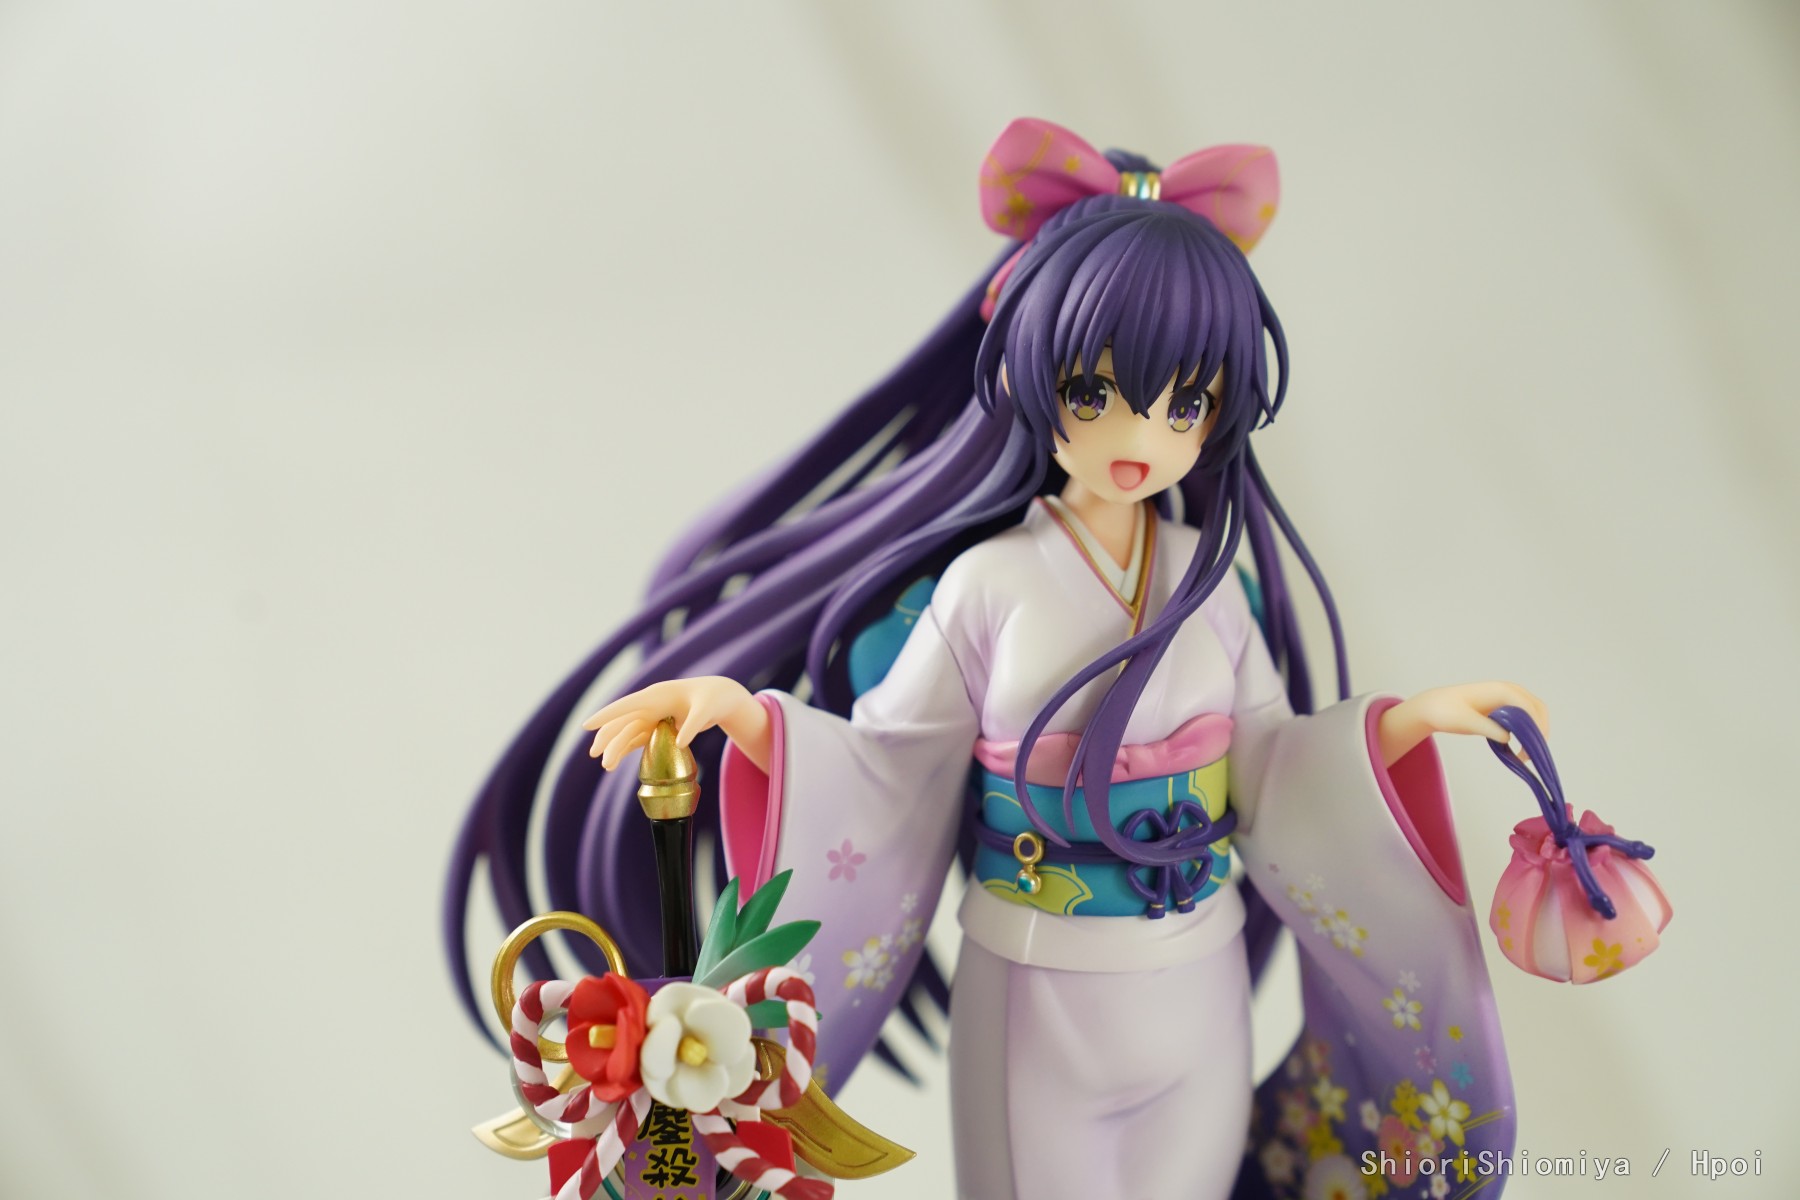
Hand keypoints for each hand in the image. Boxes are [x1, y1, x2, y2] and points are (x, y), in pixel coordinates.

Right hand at [581, 676, 771, 771]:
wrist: (721, 697)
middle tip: (596, 756)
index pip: (627, 705)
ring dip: (615, 747)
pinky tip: (616, 761)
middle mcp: (651, 705)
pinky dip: (626, 749)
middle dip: (607, 738)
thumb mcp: (706, 710)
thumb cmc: (713, 698)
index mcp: (657, 695)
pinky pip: (637, 739)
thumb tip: (681, 744)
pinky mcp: (658, 726)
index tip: (587, 724)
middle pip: (622, 722)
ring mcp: (653, 716)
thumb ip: (693, 725)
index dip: (606, 715)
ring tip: (606, 766)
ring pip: (627, 732)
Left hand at [1376, 681, 1548, 767]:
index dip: (1535, 727)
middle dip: (1539, 731)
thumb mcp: (1465, 721)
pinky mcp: (1505, 710)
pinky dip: (1527, 733)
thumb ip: (1487, 728)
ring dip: (1535, 733)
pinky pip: (1525, 720)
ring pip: (1534, 715)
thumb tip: (1509, 737)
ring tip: (1524, 755)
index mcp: (1501, 690)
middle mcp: (1509, 692)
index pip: (1529, 707)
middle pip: (1538, 710)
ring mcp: (1509, 700)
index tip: (1531, 748)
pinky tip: (1518, 749)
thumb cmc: (1446, 710)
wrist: (1434, 707)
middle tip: (1530, 755)